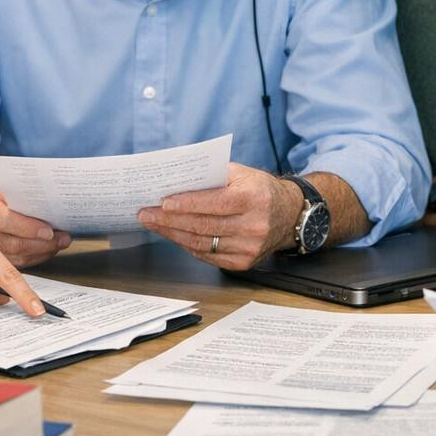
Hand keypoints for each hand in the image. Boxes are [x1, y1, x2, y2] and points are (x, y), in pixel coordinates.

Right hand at [0, 180, 71, 267]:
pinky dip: (33, 258)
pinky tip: (45, 251)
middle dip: (41, 244)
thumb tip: (54, 205)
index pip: (2, 218)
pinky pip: (11, 264)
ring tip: (59, 244)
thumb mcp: (5, 183)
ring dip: (40, 253)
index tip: (49, 231)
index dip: (27, 227)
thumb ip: (24, 193)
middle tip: (62, 239)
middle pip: (10, 242)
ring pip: (13, 257)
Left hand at [138, 162, 300, 270]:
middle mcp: (253, 225)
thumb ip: (212, 176)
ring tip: (154, 225)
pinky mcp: (244, 262)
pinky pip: (208, 256)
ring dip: (173, 234)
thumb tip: (176, 183)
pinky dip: (188, 246)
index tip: (161, 203)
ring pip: (202, 243)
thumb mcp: (241, 173)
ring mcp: (249, 247)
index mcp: (253, 198)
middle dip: (169, 220)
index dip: (185, 204)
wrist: (289, 215)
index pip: (212, 203)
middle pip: (202, 225)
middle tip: (146, 214)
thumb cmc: (260, 190)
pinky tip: (174, 236)